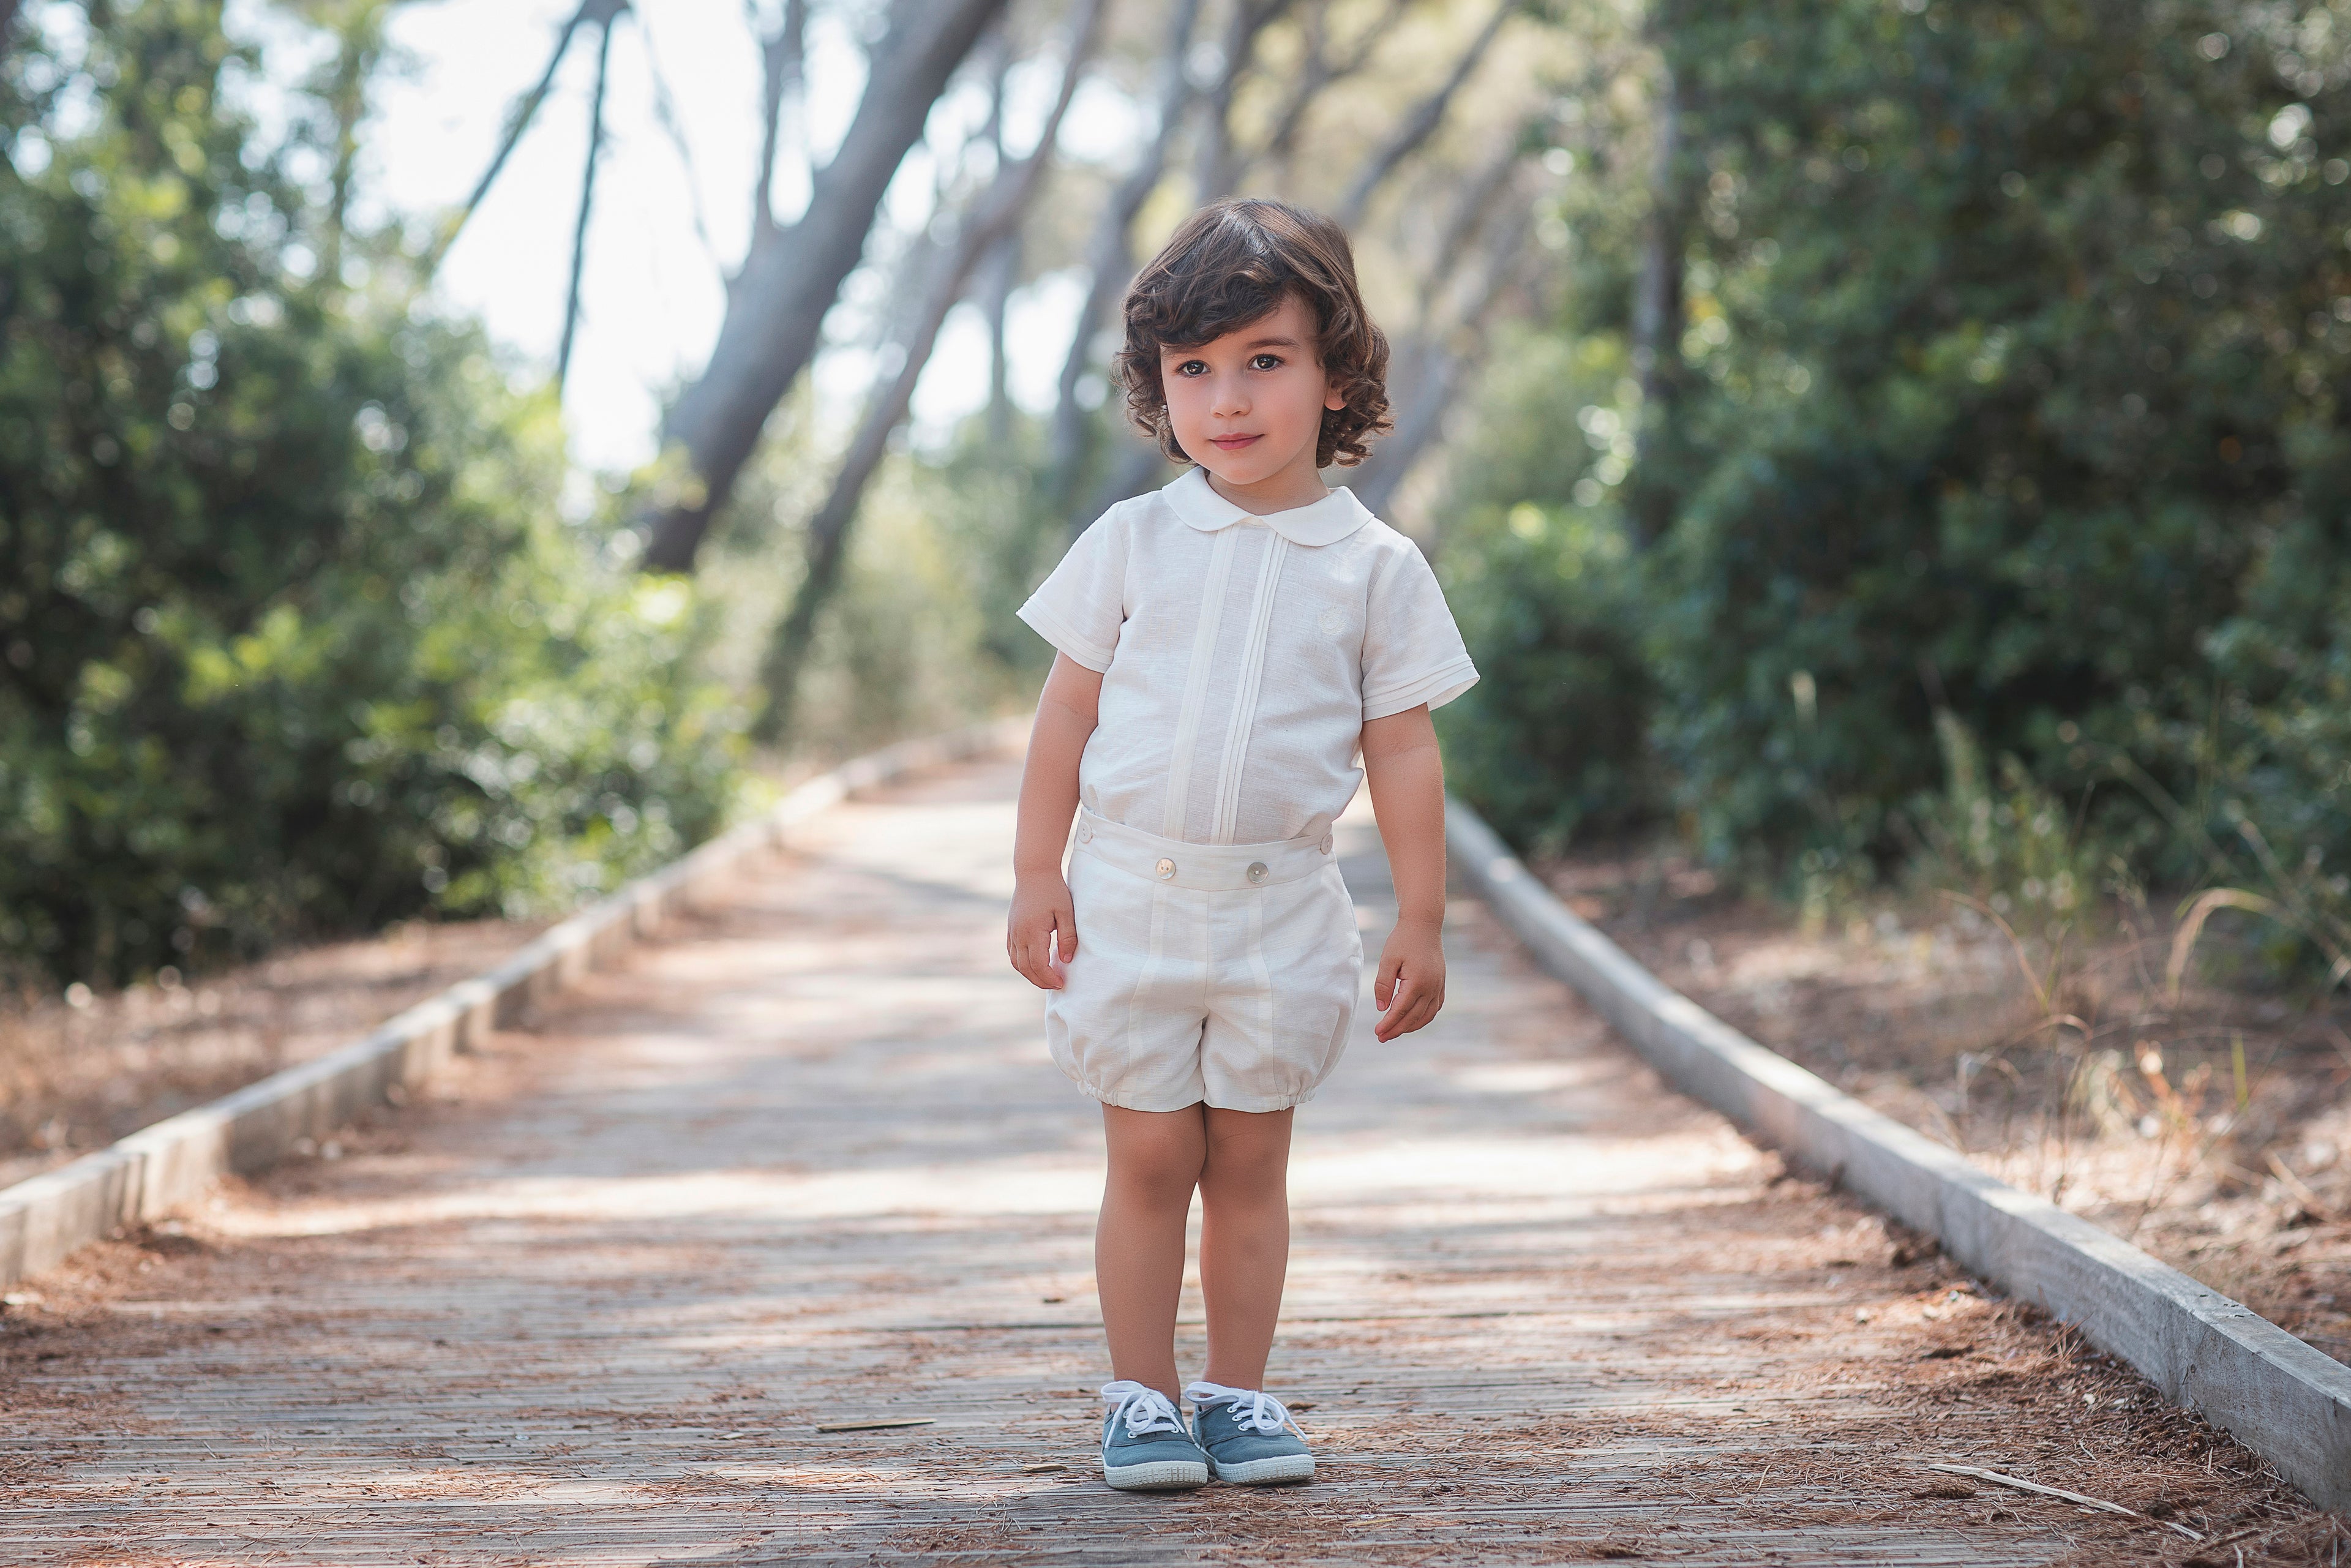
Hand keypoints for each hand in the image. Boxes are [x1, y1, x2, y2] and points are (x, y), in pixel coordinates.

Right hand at [1008, 871, 1077, 989]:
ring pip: (1016, 963)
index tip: (1061, 983)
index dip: (1049, 978)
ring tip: (1046, 978)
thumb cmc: (1053, 890)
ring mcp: (1012, 931)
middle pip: (1025, 968)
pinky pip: (1012, 953)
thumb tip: (1066, 960)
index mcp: (1032, 931)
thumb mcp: (1067, 912)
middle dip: (1040, 981)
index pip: (1038, 964)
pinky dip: (1021, 964)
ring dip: (1029, 974)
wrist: (1034, 872)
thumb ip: (1068, 937)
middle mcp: (1018, 934)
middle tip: (1056, 985)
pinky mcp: (1010, 928)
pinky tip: (1034, 965)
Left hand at [1372, 917, 1444, 1040]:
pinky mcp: (1441, 983)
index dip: (1388, 1023)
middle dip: (1397, 1029)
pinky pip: (1434, 1007)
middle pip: (1414, 1017)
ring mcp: (1439, 986)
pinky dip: (1424, 1017)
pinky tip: (1413, 1020)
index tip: (1377, 1032)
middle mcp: (1431, 987)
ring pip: (1426, 1015)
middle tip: (1381, 1037)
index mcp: (1418, 982)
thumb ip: (1383, 985)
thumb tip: (1382, 1009)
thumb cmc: (1403, 940)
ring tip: (1395, 1031)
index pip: (1401, 1010)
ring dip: (1411, 1027)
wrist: (1424, 924)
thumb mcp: (1388, 960)